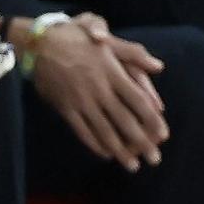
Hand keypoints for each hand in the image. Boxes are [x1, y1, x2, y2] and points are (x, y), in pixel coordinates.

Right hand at [32, 21, 167, 171]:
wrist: (40, 43)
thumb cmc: (77, 37)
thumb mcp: (108, 40)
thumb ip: (134, 54)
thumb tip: (159, 66)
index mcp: (113, 73)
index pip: (138, 100)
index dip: (151, 119)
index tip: (163, 134)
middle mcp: (100, 90)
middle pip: (125, 120)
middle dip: (141, 141)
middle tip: (154, 158)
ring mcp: (81, 101)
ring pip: (104, 131)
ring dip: (120, 150)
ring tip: (132, 165)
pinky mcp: (65, 109)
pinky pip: (82, 131)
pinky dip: (95, 144)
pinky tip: (106, 154)